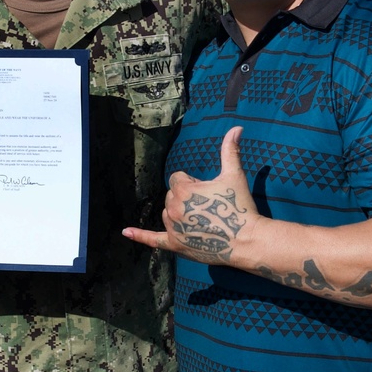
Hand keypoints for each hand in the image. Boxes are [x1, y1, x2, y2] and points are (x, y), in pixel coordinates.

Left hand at [123, 127, 256, 262]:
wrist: (246, 240)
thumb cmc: (239, 206)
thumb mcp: (234, 175)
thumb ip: (230, 150)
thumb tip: (236, 128)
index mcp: (182, 190)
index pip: (177, 179)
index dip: (193, 183)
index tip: (208, 192)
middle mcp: (173, 208)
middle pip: (171, 196)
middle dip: (186, 198)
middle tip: (209, 207)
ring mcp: (173, 227)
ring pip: (167, 214)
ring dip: (178, 213)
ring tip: (202, 219)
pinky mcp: (175, 244)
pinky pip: (153, 240)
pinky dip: (140, 236)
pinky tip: (126, 232)